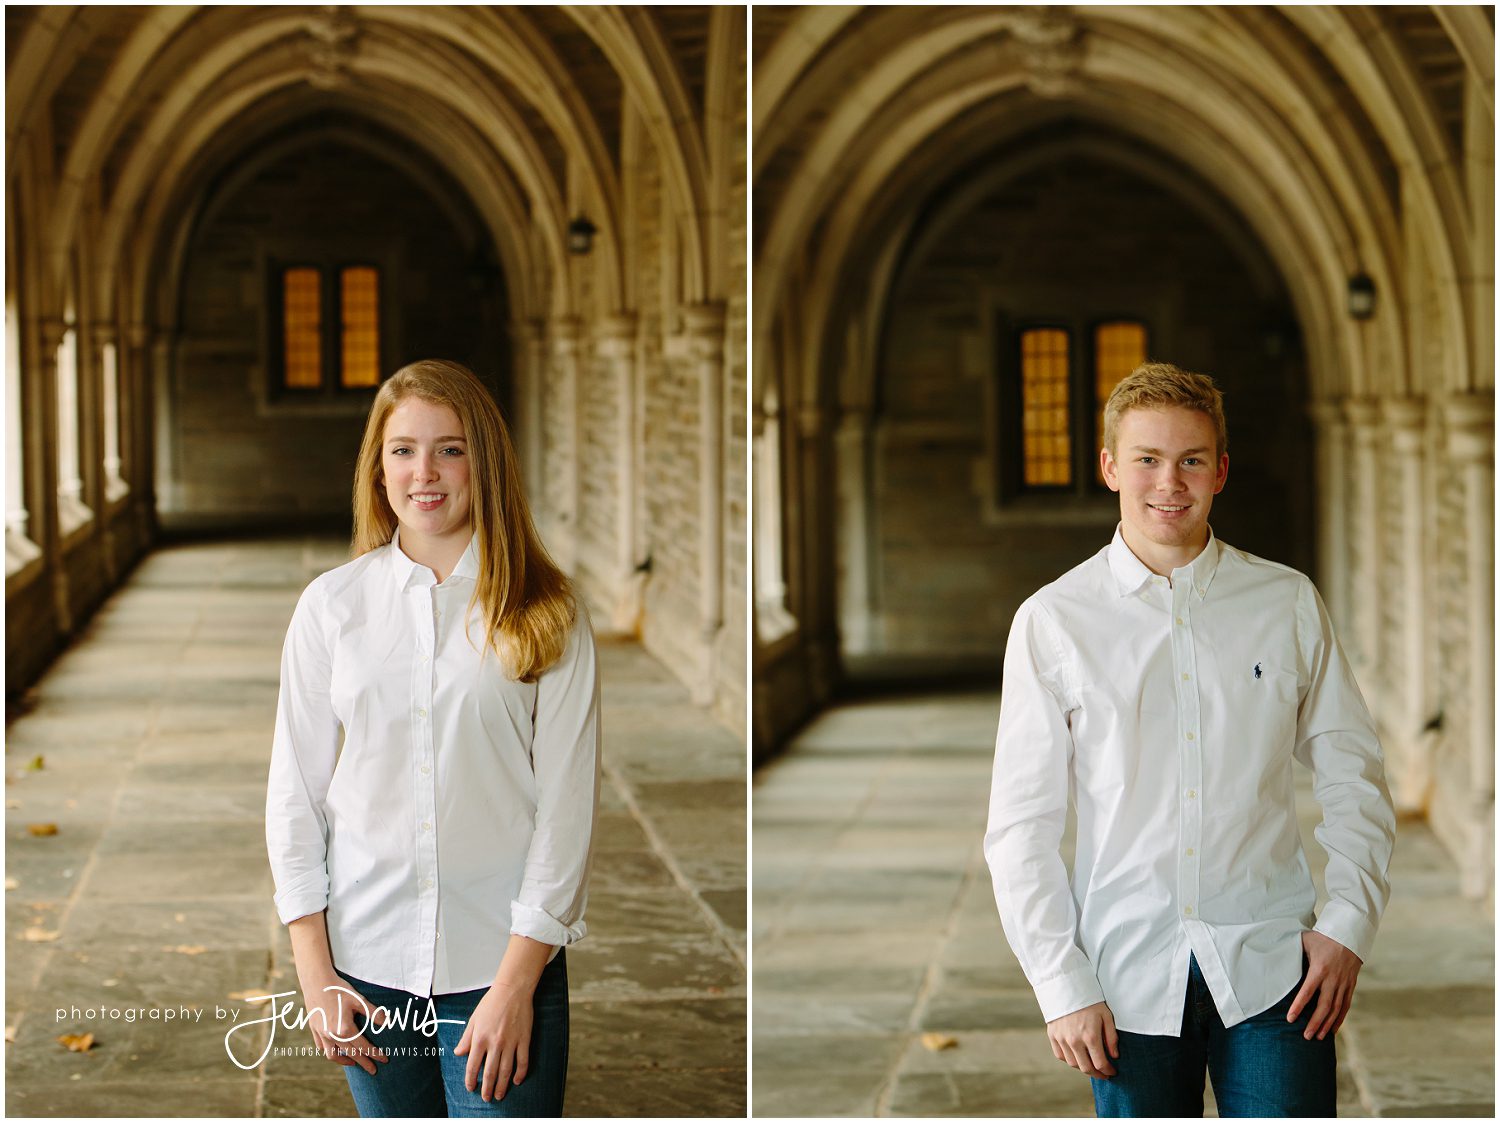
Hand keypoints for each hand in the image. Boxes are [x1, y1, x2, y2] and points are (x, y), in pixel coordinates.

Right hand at [300, 974, 388, 1074]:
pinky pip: (322, 1047)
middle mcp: (332, 1035)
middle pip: (350, 1054)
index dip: (375, 1054)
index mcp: (345, 1029)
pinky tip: (337, 1051)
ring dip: (344, 1061)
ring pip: (333, 1055)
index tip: (384, 1060)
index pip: (363, 1047)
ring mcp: (322, 1034)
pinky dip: (331, 1052)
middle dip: (363, 1063)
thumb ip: (373, 1013)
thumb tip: (387, 1023)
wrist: (316, 982)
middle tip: (373, 1070)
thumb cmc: (339, 989)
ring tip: (354, 1063)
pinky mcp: (314, 1030)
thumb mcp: (359, 1000)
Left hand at [453, 981, 533, 1102]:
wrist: (513, 990)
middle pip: (490, 1072)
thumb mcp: (474, 1019)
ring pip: (506, 1070)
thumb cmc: (492, 1002)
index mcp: (480, 1038)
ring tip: (499, 1095)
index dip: (471, 1079)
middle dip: (487, 1088)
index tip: (471, 1087)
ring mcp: (511, 1042)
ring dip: (502, 1085)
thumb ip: (466, 1038)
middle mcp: (495, 1043)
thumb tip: (458, 1053)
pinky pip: (523, 1061)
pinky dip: (520, 1073)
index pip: (473, 1065)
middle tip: (486, 1098)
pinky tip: (517, 1080)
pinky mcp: (524, 1039)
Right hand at [1046, 1001, 1118, 1077]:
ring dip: (1083, 1068)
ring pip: (1073, 1064)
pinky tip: (1077, 1057)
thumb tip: (1114, 1055)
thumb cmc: (1089, 1000)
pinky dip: (1069, 1060)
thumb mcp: (1106, 1016)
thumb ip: (1111, 1037)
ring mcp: (1062, 1039)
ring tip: (1091, 1065)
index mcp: (1090, 1036)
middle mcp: (1075, 1041)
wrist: (1066, 986)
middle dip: (1097, 1074)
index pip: (1100, 1064)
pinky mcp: (1053, 1035)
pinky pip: (1060, 1055)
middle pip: (1086, 1068)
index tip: (1112, 1072)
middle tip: (1103, 1074)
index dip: (1108, 1071)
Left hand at [1288, 930, 1361, 1039]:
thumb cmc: (1322, 938)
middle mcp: (1333, 979)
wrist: (1349, 935)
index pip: (1307, 992)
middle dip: (1315, 1023)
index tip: (1290, 1019)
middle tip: (1306, 1036)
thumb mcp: (1305, 941)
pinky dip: (1339, 1019)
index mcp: (1319, 969)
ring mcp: (1344, 984)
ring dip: (1327, 1025)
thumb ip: (1291, 950)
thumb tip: (1273, 954)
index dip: (1298, 1006)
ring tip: (1319, 1038)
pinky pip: (1345, 1006)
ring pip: (1336, 1009)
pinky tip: (1333, 1030)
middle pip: (1324, 1006)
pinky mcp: (1350, 986)